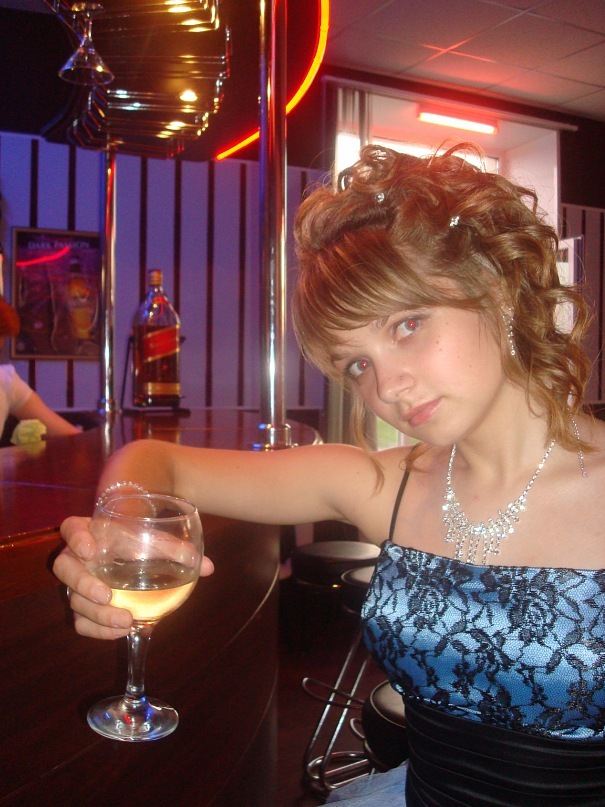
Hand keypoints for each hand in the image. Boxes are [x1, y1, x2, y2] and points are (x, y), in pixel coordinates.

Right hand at [54, 515, 214, 639]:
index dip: (77, 538)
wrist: (130, 551)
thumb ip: (177, 551)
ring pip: (74, 600)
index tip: (90, 550)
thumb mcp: (155, 540)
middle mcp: (76, 557)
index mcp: (89, 532)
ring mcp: (76, 584)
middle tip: (107, 596)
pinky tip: (123, 631)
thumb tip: (208, 567)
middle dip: (83, 584)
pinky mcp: (82, 606)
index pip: (71, 529)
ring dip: (98, 614)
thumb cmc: (138, 539)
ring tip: (127, 621)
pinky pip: (81, 622)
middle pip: (64, 569)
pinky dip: (100, 631)